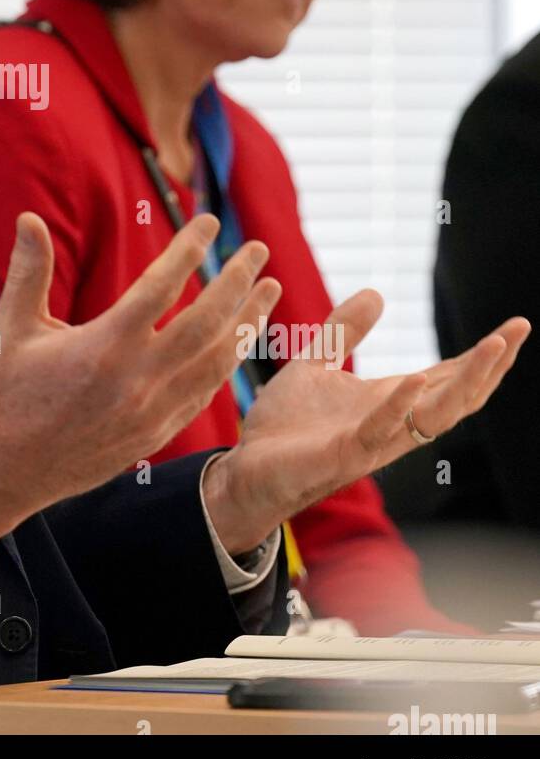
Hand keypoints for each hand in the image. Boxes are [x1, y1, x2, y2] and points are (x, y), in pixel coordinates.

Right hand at [0, 210, 280, 548]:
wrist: (6, 471)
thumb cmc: (5, 393)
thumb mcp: (9, 327)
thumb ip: (29, 271)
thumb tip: (30, 217)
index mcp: (103, 346)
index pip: (160, 286)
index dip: (188, 249)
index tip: (209, 221)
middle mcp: (137, 379)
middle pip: (206, 323)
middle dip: (238, 282)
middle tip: (258, 250)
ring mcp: (152, 411)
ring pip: (217, 362)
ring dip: (247, 323)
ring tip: (269, 291)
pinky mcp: (156, 433)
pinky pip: (205, 394)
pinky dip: (226, 364)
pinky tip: (238, 342)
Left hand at [203, 290, 530, 552]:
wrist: (246, 467)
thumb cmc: (286, 425)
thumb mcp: (316, 364)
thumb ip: (345, 331)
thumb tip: (379, 292)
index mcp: (389, 403)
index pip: (449, 378)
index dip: (482, 356)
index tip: (515, 326)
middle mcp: (391, 425)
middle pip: (457, 398)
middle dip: (490, 366)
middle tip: (517, 331)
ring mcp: (371, 443)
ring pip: (432, 417)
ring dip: (465, 383)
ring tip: (492, 347)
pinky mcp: (341, 456)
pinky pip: (377, 433)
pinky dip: (398, 407)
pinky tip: (415, 381)